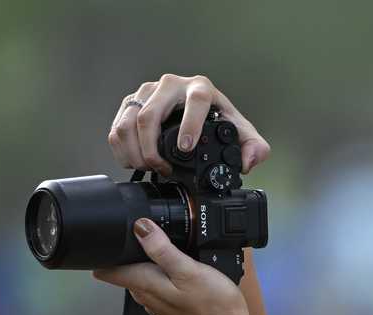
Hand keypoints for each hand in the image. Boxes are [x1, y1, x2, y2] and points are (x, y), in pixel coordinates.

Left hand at [92, 218, 253, 314]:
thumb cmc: (213, 305)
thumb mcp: (188, 270)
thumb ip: (162, 249)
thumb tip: (140, 227)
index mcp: (144, 283)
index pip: (106, 269)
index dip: (105, 250)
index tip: (110, 237)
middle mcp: (145, 294)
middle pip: (123, 269)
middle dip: (128, 252)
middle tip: (147, 235)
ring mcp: (156, 301)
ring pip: (140, 275)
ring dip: (146, 261)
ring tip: (164, 248)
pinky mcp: (169, 304)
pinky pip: (155, 284)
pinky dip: (161, 273)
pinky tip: (177, 268)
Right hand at [107, 73, 270, 177]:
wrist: (195, 112)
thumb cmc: (217, 119)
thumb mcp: (240, 133)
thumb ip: (254, 148)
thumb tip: (248, 160)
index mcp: (199, 88)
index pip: (194, 101)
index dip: (189, 125)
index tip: (186, 148)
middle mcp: (170, 86)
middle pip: (149, 115)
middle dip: (151, 149)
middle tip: (161, 169)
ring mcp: (147, 93)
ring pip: (128, 121)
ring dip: (134, 151)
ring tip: (149, 167)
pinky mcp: (131, 103)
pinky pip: (117, 126)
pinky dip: (122, 149)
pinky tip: (135, 161)